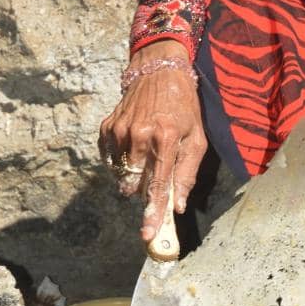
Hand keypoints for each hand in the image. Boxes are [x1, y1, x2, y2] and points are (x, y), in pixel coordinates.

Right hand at [98, 41, 207, 242]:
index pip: (158, 185)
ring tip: (149, 154)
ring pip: (123, 175)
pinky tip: (135, 147)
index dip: (153, 212)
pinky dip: (122, 163)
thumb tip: (177, 206)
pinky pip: (111, 161)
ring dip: (135, 176)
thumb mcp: (197, 137)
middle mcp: (140, 135)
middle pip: (137, 184)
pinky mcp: (107, 128)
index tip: (148, 234)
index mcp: (167, 137)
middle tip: (155, 177)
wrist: (158, 71)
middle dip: (145, 191)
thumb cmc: (184, 107)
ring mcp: (120, 131)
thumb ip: (188, 173)